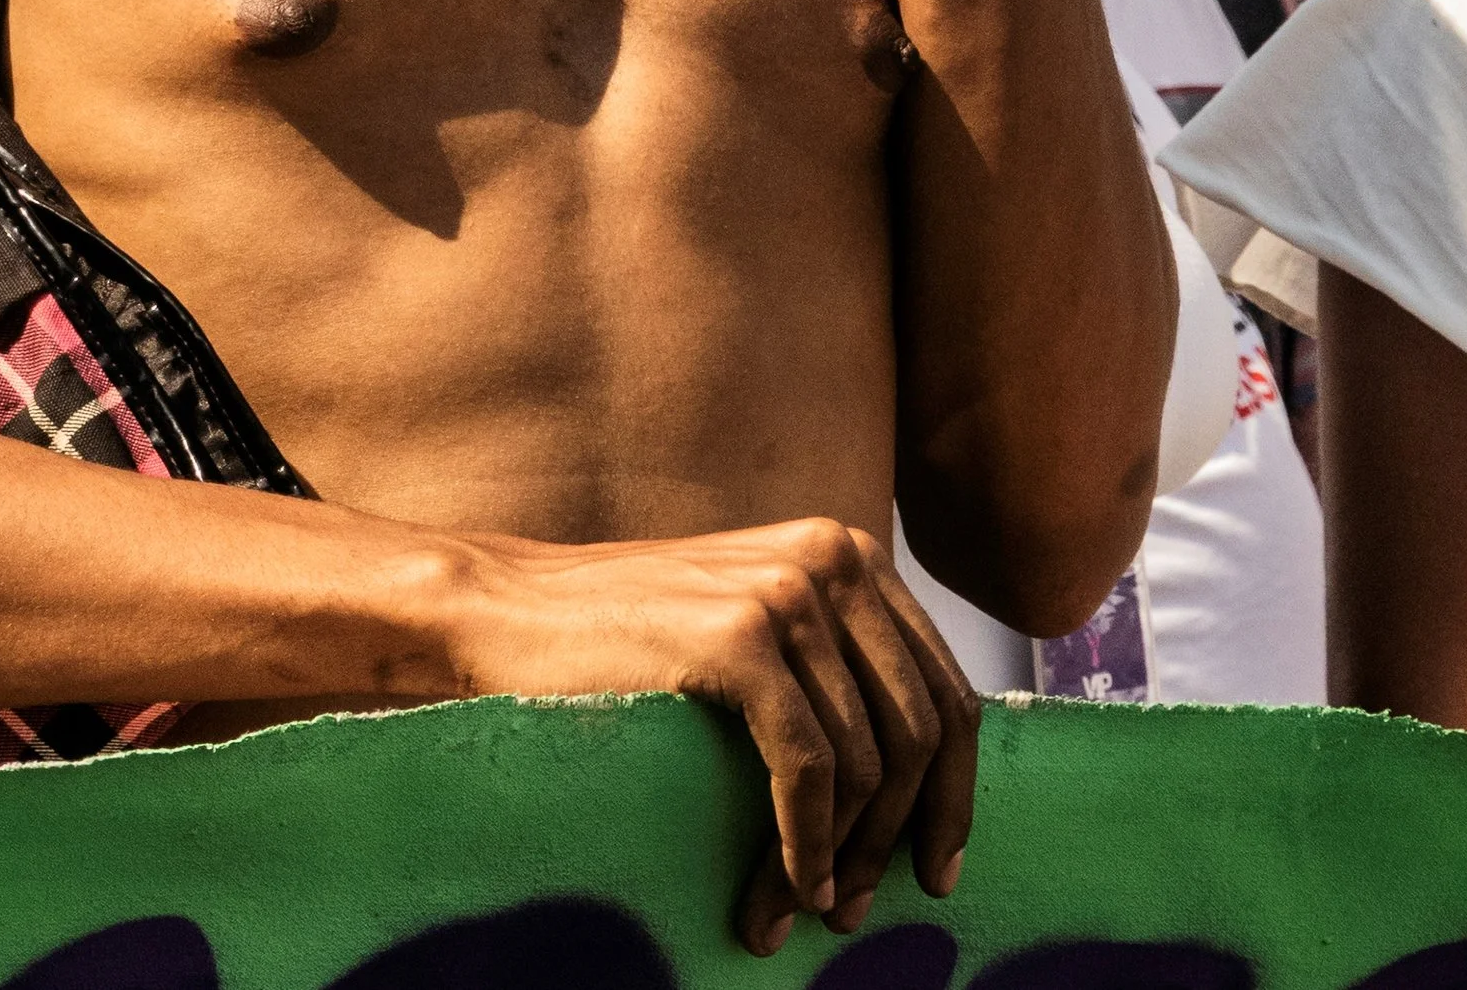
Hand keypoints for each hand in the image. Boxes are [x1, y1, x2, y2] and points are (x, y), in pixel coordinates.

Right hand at [454, 516, 977, 955]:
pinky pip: (810, 768)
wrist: (512, 609)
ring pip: (868, 763)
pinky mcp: (740, 633)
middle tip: (857, 910)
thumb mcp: (756, 625)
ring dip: (839, 860)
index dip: (954, 795)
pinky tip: (779, 892)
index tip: (937, 869)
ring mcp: (787, 589)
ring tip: (800, 914)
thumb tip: (924, 786)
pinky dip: (804, 844)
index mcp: (851, 554)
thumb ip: (835, 663)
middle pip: (923, 732)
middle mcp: (834, 557)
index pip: (947, 691)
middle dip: (900, 839)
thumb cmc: (631, 637)